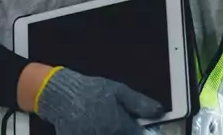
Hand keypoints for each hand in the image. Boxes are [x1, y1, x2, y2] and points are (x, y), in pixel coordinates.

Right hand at [35, 67, 164, 134]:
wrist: (62, 95)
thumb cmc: (93, 91)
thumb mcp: (119, 91)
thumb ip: (139, 104)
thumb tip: (160, 111)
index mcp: (118, 124)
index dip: (141, 132)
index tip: (142, 129)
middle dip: (126, 131)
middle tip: (120, 122)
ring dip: (113, 132)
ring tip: (107, 121)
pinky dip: (99, 133)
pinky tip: (98, 127)